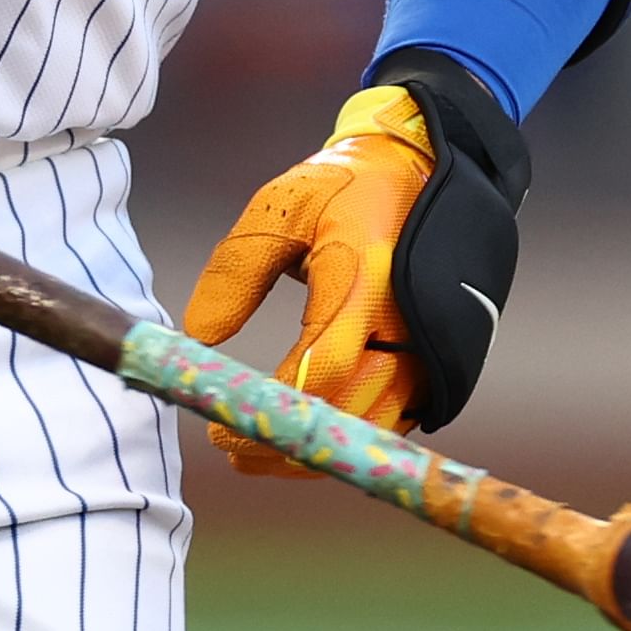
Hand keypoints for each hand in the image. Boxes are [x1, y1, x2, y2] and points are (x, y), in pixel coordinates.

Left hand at [182, 82, 433, 472]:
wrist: (420, 176)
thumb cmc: (345, 190)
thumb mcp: (283, 206)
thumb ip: (240, 268)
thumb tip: (199, 334)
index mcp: (367, 277)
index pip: (325, 366)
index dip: (273, 407)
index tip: (222, 423)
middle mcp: (406, 323)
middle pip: (348, 411)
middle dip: (286, 442)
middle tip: (232, 448)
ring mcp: (426, 350)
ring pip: (370, 428)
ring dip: (313, 453)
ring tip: (256, 454)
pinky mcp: (431, 366)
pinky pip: (389, 423)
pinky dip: (344, 440)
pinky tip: (302, 440)